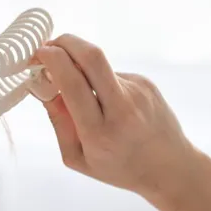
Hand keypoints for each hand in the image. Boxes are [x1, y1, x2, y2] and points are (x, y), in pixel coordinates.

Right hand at [35, 34, 210, 210]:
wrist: (172, 168)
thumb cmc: (120, 168)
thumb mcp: (77, 157)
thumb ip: (59, 122)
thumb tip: (44, 87)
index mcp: (99, 132)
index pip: (73, 82)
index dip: (52, 60)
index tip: (38, 55)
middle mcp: (122, 107)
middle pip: (92, 56)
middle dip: (64, 42)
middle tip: (49, 47)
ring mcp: (137, 91)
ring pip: (99, 65)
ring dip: (80, 69)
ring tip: (85, 95)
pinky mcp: (146, 83)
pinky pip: (112, 74)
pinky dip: (99, 81)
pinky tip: (109, 104)